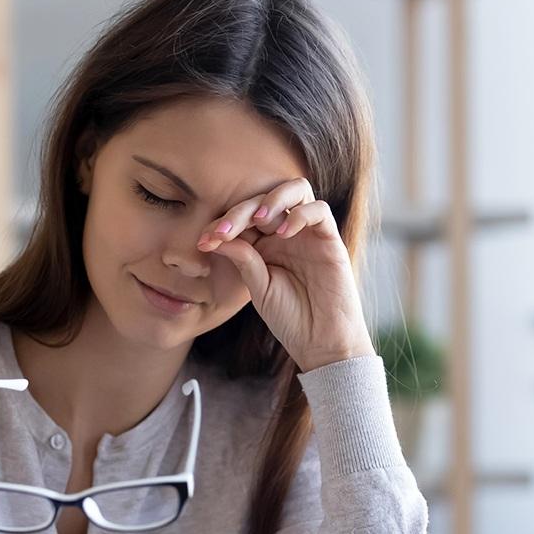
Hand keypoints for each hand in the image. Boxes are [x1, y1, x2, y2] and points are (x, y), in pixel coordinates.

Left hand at [196, 177, 375, 371]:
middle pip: (263, 201)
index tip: (203, 242)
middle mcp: (286, 233)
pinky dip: (300, 215)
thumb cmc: (290, 318)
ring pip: (295, 191)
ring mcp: (309, 234)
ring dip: (272, 200)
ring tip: (257, 220)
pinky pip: (319, 211)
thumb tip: (218, 236)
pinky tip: (283, 234)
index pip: (243, 219)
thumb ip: (244, 259)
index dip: (222, 224)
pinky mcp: (330, 240)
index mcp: (265, 244)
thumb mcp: (258, 287)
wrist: (321, 343)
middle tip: (222, 232)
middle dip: (239, 212)